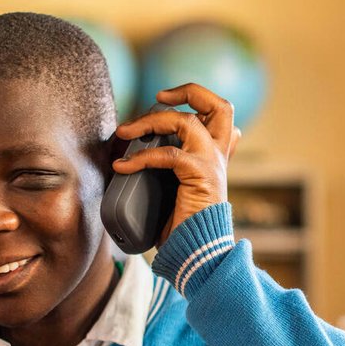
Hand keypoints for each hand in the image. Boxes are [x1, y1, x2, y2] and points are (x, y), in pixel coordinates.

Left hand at [111, 83, 241, 246]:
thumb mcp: (178, 189)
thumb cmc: (184, 226)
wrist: (198, 253)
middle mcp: (219, 156)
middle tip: (160, 97)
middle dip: (190, 92)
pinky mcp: (200, 175)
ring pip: (186, 121)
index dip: (198, 99)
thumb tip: (132, 156)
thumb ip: (170, 169)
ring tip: (125, 131)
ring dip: (150, 120)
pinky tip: (122, 166)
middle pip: (220, 106)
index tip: (167, 100)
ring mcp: (212, 163)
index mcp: (217, 156)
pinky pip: (167, 154)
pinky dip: (141, 157)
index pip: (222, 114)